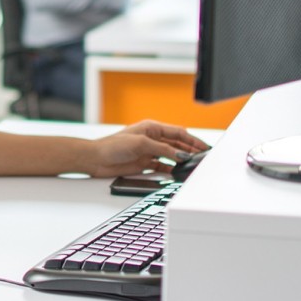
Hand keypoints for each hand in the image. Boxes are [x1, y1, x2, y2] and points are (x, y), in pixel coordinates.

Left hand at [85, 120, 209, 177]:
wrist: (97, 159)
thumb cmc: (113, 145)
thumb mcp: (141, 144)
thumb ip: (163, 149)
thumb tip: (181, 155)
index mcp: (152, 127)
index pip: (178, 132)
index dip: (192, 140)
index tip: (203, 147)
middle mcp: (152, 138)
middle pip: (177, 144)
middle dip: (190, 150)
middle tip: (203, 158)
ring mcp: (149, 151)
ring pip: (171, 155)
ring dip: (182, 160)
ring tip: (193, 166)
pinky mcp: (145, 163)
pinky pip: (163, 166)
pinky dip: (171, 169)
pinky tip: (178, 173)